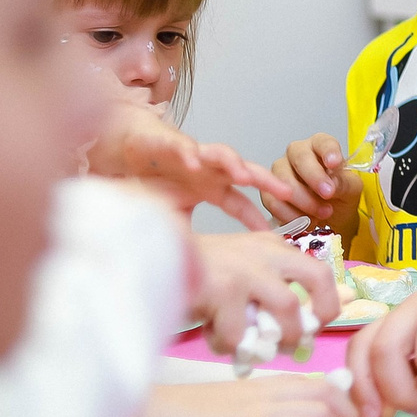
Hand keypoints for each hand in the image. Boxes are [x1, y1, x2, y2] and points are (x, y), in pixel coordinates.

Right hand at [88, 105, 303, 232]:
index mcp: (211, 189)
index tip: (276, 235)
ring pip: (221, 155)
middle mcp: (209, 171)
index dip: (257, 219)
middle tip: (287, 192)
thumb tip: (196, 272)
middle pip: (245, 174)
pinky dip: (187, 153)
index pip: (241, 205)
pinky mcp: (170, 144)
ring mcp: (193, 156)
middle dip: (267, 182)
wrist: (129, 149)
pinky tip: (192, 162)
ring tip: (243, 176)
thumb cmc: (155, 180)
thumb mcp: (174, 216)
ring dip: (233, 164)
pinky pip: (182, 147)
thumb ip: (187, 237)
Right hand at [188, 231, 338, 355]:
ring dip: (277, 338)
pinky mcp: (222, 288)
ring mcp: (245, 267)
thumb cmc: (198, 276)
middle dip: (319, 314)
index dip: (327, 304)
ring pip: (287, 307)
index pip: (319, 270)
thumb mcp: (242, 274)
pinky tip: (214, 338)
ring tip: (255, 349)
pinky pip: (240, 331)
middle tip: (297, 342)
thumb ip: (277, 287)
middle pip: (317, 277)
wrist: (148, 263)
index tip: (315, 328)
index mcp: (271, 246)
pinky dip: (228, 345)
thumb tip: (336, 304)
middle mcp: (264, 251)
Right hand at [262, 131, 362, 230]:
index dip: (328, 151)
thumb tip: (333, 182)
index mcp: (320, 146)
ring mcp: (280, 171)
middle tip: (328, 194)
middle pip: (300, 157)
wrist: (328, 219)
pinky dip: (290, 214)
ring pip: (284, 180)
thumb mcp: (351, 190)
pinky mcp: (269, 192)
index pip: (323, 142)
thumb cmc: (339, 197)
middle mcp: (297, 154)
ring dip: (304, 200)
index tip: (335, 163)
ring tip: (322, 213)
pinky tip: (305, 221)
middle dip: (314, 177)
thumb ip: (344, 183)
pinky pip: (273, 201)